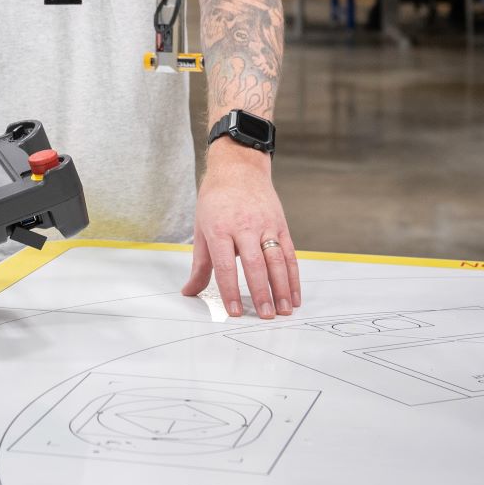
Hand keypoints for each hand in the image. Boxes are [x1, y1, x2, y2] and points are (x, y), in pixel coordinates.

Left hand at [182, 155, 300, 319]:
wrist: (238, 168)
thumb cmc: (216, 200)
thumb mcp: (201, 228)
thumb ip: (200, 264)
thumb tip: (189, 291)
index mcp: (219, 228)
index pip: (225, 266)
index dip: (230, 290)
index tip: (234, 312)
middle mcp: (244, 226)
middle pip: (254, 264)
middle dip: (261, 293)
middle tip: (265, 316)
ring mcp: (265, 225)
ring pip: (276, 260)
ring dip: (282, 288)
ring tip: (283, 311)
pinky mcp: (281, 224)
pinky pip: (289, 254)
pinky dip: (293, 276)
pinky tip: (294, 295)